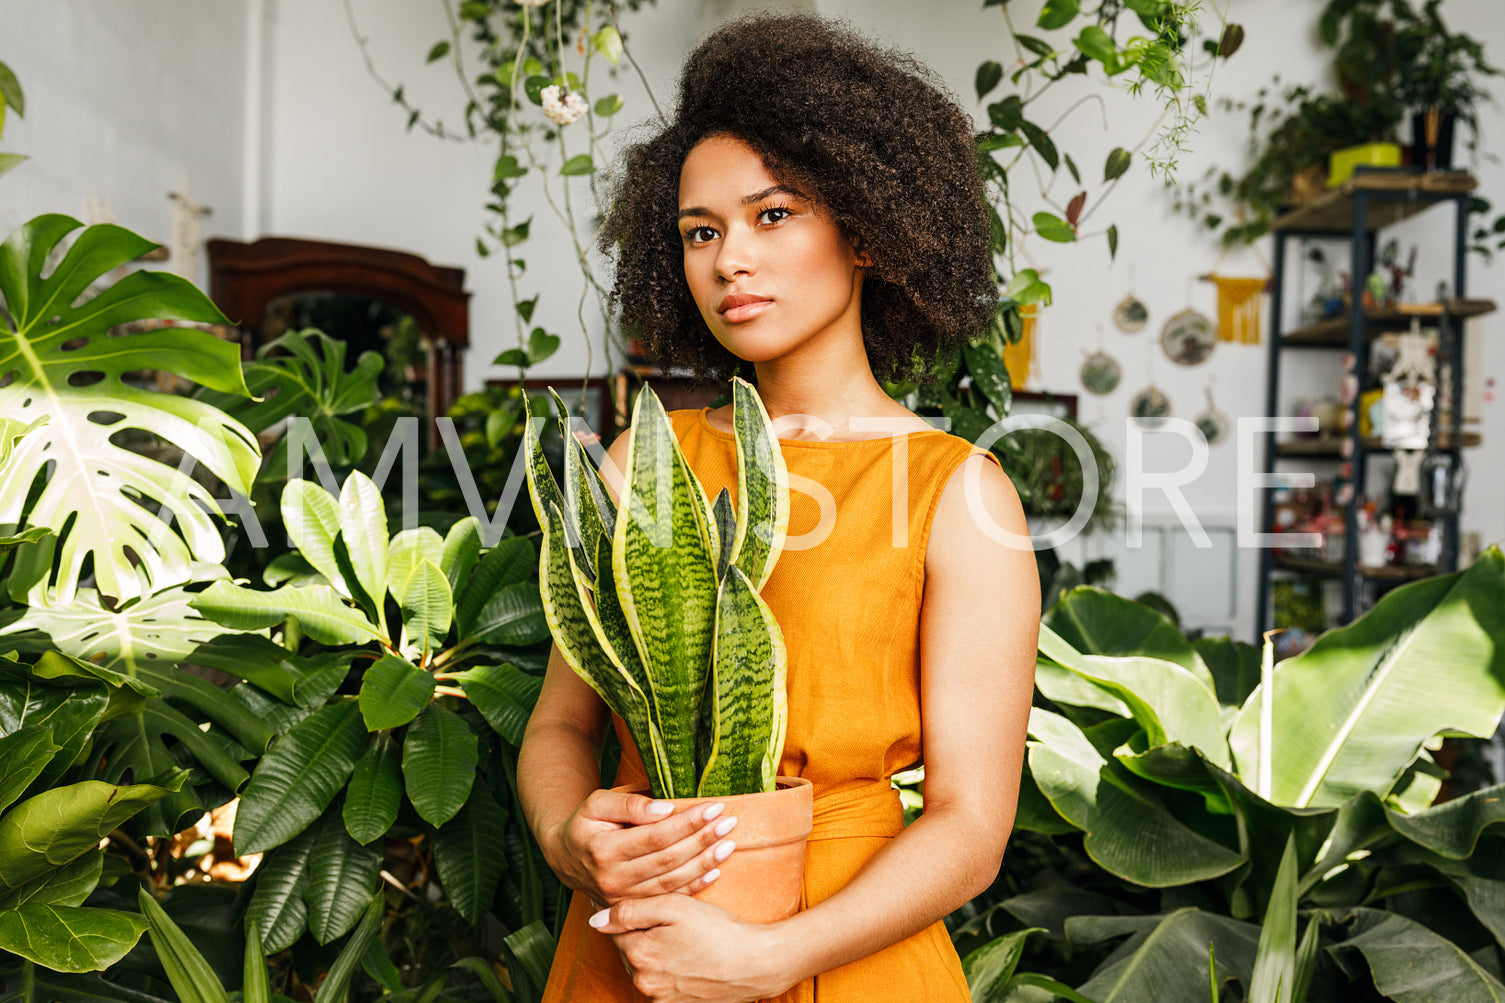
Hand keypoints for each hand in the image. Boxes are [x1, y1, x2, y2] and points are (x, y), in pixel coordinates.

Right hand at [543, 789, 737, 904]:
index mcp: (604, 851)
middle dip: (702, 839)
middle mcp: (614, 879)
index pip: (656, 836)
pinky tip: (716, 870)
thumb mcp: (597, 804)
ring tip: (729, 843)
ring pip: (673, 882)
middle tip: (729, 822)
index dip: (687, 823)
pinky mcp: (634, 907)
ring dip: (705, 862)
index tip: (714, 807)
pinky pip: (670, 899)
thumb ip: (629, 805)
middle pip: (669, 860)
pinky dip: (696, 886)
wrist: (566, 858)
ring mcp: (625, 898)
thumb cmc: (586, 825)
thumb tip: (666, 809)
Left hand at [588, 895, 797, 1002]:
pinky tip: (689, 956)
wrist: (756, 964)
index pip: (615, 929)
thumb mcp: (674, 907)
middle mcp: (643, 982)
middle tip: (671, 918)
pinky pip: (662, 983)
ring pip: (646, 966)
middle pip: (631, 949)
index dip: (628, 912)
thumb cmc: (717, 931)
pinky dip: (670, 968)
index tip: (645, 904)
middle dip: (643, 932)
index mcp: (638, 955)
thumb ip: (630, 911)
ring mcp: (660, 998)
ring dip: (656, 950)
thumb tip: (595, 919)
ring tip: (683, 936)